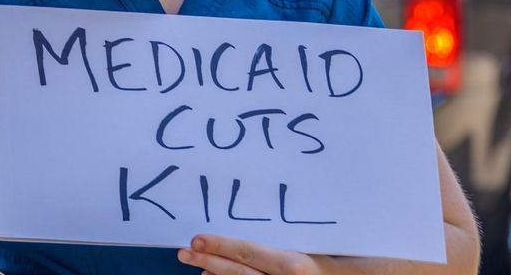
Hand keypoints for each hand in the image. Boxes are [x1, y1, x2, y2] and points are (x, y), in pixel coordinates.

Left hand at [177, 234, 322, 274]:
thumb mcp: (304, 248)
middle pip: (237, 272)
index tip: (197, 239)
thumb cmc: (327, 261)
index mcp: (291, 266)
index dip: (220, 246)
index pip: (248, 253)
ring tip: (197, 265)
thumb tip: (240, 241)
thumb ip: (274, 246)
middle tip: (184, 252)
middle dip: (208, 260)